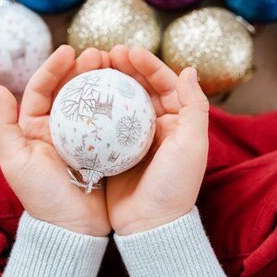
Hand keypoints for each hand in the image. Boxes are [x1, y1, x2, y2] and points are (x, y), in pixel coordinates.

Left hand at [0, 45, 111, 236]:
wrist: (73, 228)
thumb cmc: (42, 197)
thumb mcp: (15, 162)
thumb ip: (3, 126)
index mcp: (35, 127)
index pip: (42, 88)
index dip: (54, 67)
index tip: (71, 50)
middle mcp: (58, 128)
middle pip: (69, 89)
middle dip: (83, 68)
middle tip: (100, 55)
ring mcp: (82, 136)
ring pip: (91, 100)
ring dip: (101, 81)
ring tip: (116, 65)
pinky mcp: (103, 146)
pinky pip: (109, 119)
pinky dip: (117, 103)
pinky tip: (128, 91)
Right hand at [106, 46, 209, 234]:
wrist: (151, 225)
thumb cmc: (175, 185)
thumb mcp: (192, 145)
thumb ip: (194, 107)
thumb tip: (190, 69)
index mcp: (178, 122)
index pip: (165, 84)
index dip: (149, 65)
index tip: (129, 51)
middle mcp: (157, 126)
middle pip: (141, 88)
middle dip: (126, 68)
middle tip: (107, 54)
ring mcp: (134, 138)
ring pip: (121, 102)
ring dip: (109, 83)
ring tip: (93, 68)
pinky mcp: (115, 151)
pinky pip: (105, 123)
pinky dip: (96, 108)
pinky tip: (82, 96)